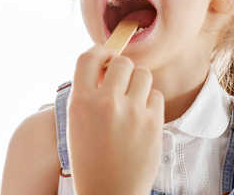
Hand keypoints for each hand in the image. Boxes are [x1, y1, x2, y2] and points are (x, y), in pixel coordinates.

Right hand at [67, 44, 163, 194]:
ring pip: (143, 74)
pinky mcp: (153, 123)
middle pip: (122, 61)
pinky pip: (156, 95)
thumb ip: (89, 93)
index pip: (88, 57)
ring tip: (133, 100)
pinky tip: (142, 118)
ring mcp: (131, 112)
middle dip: (123, 69)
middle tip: (121, 82)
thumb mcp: (77, 123)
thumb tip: (107, 65)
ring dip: (138, 82)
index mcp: (80, 102)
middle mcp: (105, 103)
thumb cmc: (90, 158)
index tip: (105, 56)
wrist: (109, 192)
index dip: (99, 52)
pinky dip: (150, 102)